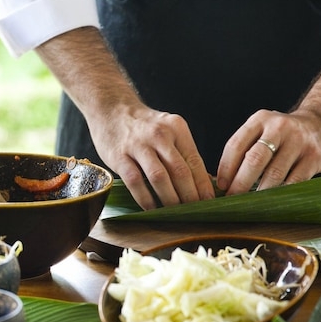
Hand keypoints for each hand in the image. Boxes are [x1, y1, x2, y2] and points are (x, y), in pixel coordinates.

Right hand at [90, 105, 215, 209]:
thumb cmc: (144, 127)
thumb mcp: (168, 131)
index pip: (195, 161)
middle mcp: (159, 135)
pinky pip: (135, 181)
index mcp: (177, 128)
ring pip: (159, 177)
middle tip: (193, 212)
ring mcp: (138, 145)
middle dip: (189, 196)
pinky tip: (150, 208)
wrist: (111, 109)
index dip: (203, 185)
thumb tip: (203, 183)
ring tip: (174, 212)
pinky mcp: (119, 156)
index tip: (208, 202)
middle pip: (180, 171)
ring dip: (169, 199)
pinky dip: (145, 198)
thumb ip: (182, 153)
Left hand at [215, 108, 320, 194]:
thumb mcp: (264, 131)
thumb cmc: (285, 135)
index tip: (221, 186)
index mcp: (260, 120)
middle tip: (233, 199)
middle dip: (240, 183)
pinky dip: (282, 194)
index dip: (226, 168)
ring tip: (251, 204)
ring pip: (274, 173)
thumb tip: (224, 181)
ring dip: (260, 192)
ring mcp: (299, 141)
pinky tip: (274, 202)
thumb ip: (246, 149)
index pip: (236, 145)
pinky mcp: (315, 156)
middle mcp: (279, 127)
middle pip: (254, 159)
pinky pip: (295, 181)